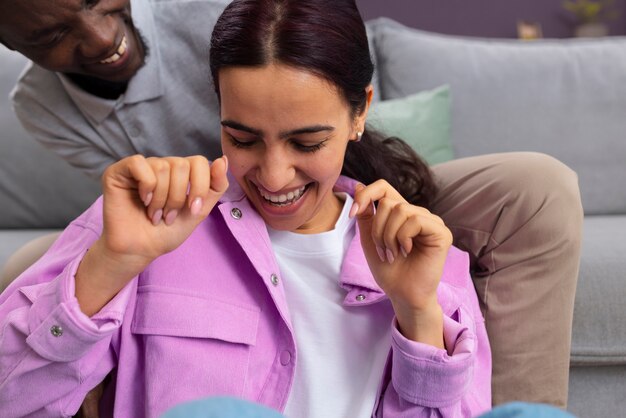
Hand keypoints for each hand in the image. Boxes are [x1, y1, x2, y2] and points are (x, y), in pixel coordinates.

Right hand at [75, 155, 228, 315]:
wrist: (141, 250)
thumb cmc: (167, 232)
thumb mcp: (199, 211)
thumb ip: (215, 186)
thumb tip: (222, 160)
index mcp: (181, 173)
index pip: (199, 161)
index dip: (199, 186)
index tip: (192, 210)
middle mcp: (162, 166)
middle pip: (181, 165)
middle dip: (178, 197)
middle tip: (168, 216)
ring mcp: (141, 167)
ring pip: (162, 167)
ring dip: (161, 198)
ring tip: (154, 214)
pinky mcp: (119, 171)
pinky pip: (139, 163)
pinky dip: (146, 186)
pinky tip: (143, 200)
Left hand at [350, 180, 451, 345]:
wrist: (402, 294)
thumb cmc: (388, 269)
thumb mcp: (369, 238)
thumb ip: (365, 213)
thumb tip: (359, 185)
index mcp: (401, 213)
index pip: (383, 187)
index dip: (365, 195)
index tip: (353, 214)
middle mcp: (418, 213)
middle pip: (388, 202)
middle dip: (378, 229)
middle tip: (384, 251)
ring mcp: (432, 221)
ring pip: (401, 210)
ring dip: (389, 236)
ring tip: (394, 254)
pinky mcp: (441, 232)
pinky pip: (415, 221)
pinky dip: (404, 238)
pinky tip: (407, 252)